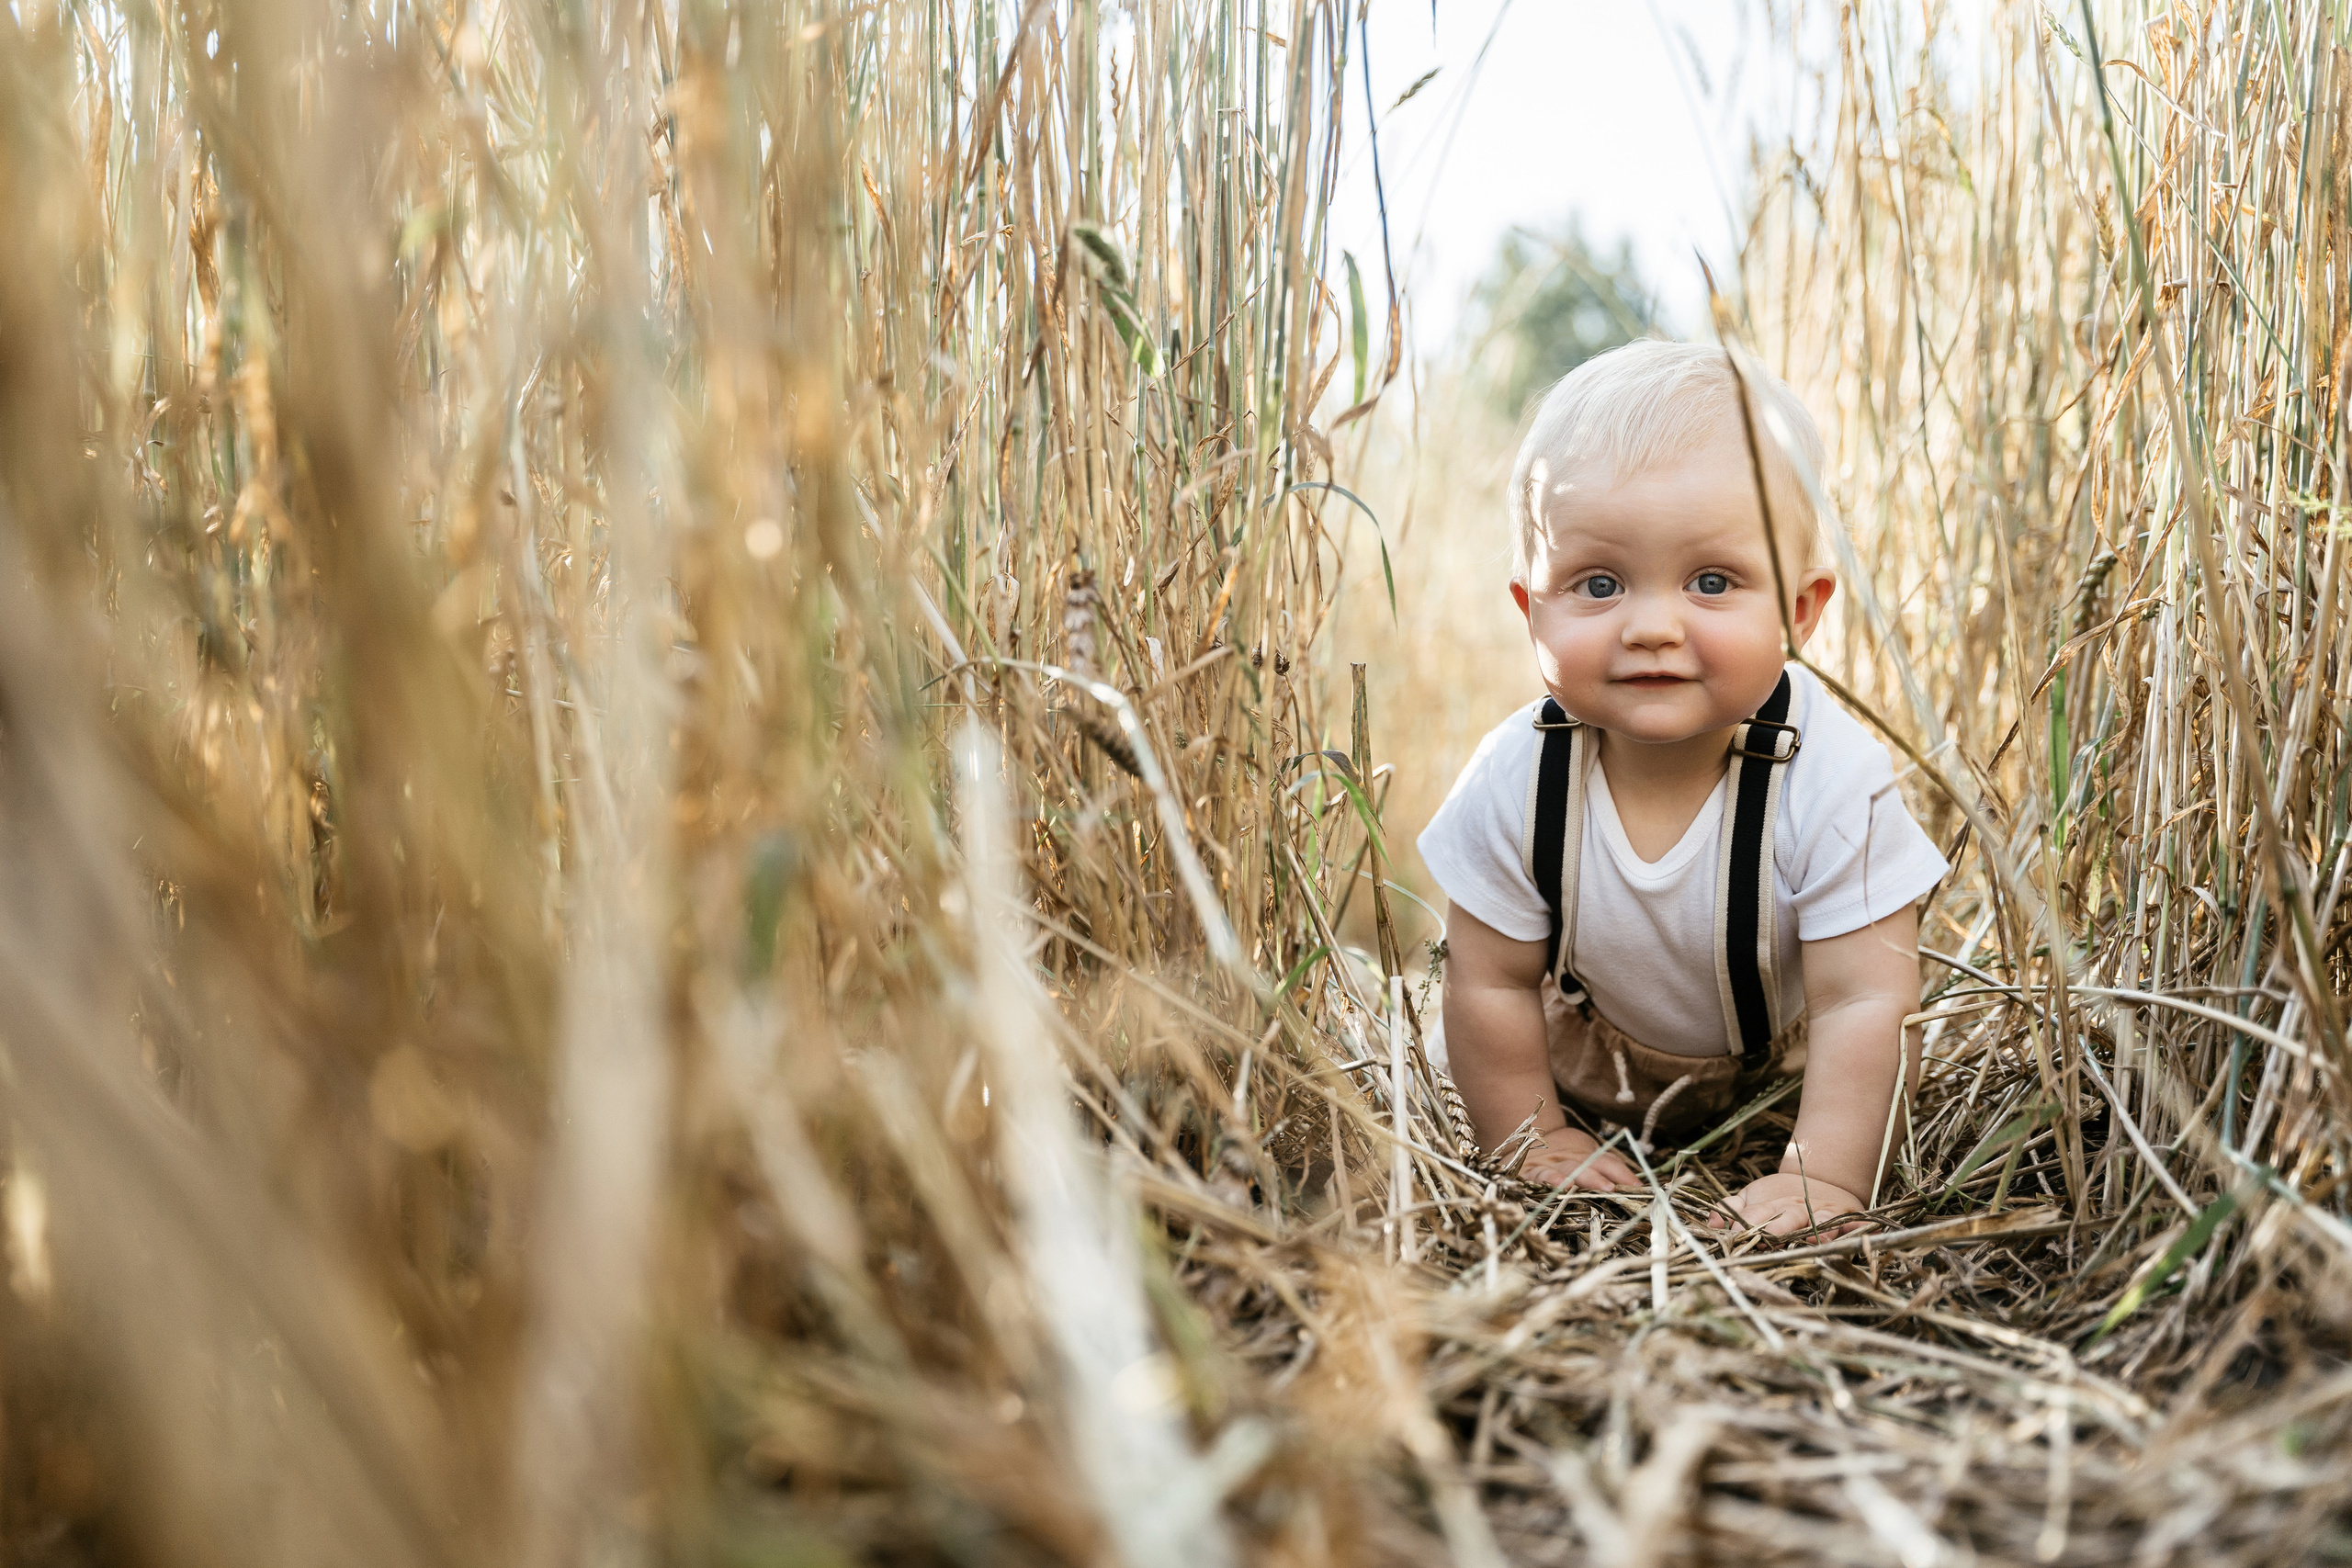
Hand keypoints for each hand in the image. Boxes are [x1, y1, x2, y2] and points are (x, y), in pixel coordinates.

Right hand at [1518, 1128, 1638, 1191]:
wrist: (1525, 1138)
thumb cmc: (1562, 1158)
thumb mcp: (1584, 1160)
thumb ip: (1608, 1171)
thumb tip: (1638, 1187)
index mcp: (1587, 1157)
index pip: (1608, 1162)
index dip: (1622, 1173)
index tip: (1639, 1188)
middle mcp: (1570, 1160)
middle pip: (1588, 1165)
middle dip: (1601, 1177)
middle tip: (1613, 1189)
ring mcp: (1550, 1165)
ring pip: (1568, 1169)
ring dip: (1581, 1178)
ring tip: (1595, 1187)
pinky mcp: (1530, 1173)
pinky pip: (1540, 1176)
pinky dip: (1550, 1180)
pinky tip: (1559, 1186)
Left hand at [1712, 1172, 1865, 1237]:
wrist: (1823, 1180)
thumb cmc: (1780, 1199)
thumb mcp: (1753, 1198)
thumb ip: (1731, 1209)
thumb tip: (1710, 1222)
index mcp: (1772, 1206)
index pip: (1757, 1214)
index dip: (1746, 1224)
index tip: (1735, 1234)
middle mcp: (1798, 1209)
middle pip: (1787, 1218)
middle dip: (1778, 1228)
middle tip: (1768, 1238)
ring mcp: (1823, 1213)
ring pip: (1820, 1220)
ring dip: (1817, 1228)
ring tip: (1812, 1238)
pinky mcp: (1848, 1217)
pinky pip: (1855, 1223)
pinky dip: (1857, 1228)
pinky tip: (1856, 1234)